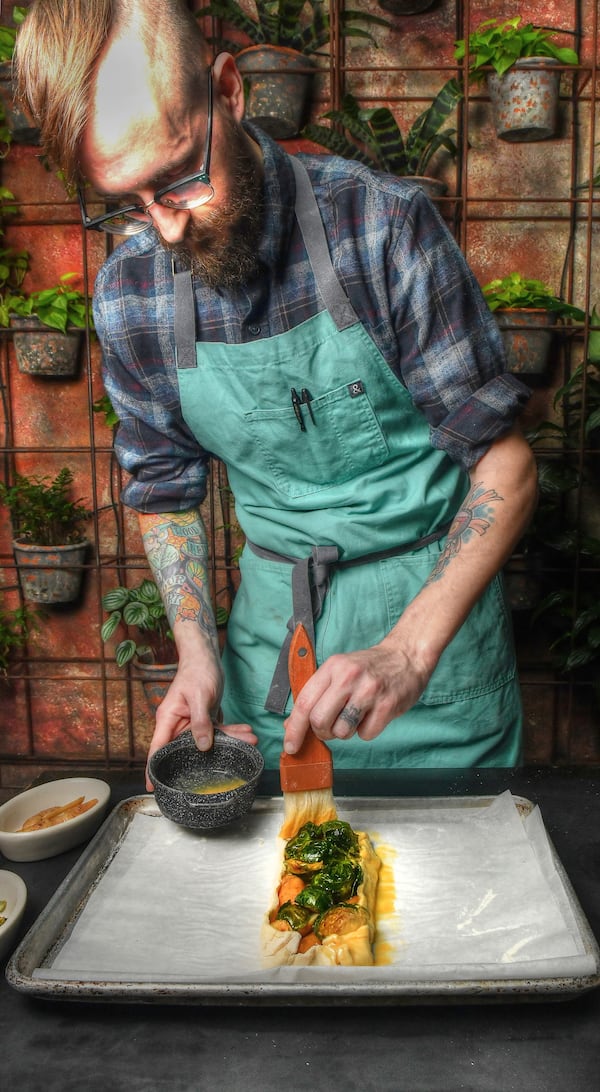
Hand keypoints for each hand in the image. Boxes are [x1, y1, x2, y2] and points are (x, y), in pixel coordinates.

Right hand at [144, 657, 256, 788]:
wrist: (205, 658)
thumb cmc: (197, 672)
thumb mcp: (199, 697)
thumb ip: (201, 721)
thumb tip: (203, 746)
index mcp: (168, 720)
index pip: (157, 749)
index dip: (153, 770)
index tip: (153, 788)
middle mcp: (178, 724)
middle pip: (187, 749)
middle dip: (208, 758)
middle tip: (229, 765)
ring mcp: (191, 723)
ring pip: (208, 742)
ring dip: (229, 742)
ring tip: (251, 741)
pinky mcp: (205, 720)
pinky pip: (217, 732)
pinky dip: (232, 733)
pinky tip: (247, 733)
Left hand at [282, 639, 431, 755]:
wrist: (406, 656)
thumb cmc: (369, 668)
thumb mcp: (339, 671)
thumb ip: (316, 695)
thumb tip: (292, 725)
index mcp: (332, 667)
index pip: (304, 702)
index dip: (294, 729)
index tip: (290, 745)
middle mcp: (348, 677)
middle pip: (319, 721)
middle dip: (322, 732)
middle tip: (332, 726)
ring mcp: (369, 691)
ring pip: (342, 732)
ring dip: (346, 732)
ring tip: (356, 715)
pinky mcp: (387, 705)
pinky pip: (366, 735)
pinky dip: (367, 731)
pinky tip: (373, 715)